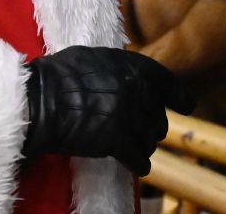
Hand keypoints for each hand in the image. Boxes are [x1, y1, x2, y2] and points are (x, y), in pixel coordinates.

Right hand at [23, 45, 193, 176]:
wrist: (38, 101)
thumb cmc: (55, 77)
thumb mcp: (90, 59)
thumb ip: (115, 68)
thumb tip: (127, 75)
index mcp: (129, 65)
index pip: (164, 80)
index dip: (179, 95)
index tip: (187, 105)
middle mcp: (134, 88)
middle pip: (157, 116)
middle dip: (150, 127)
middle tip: (140, 133)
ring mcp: (127, 113)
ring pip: (149, 139)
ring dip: (142, 146)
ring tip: (131, 148)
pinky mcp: (117, 139)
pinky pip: (137, 158)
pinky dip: (138, 165)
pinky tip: (137, 167)